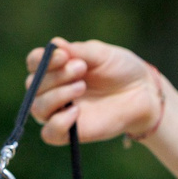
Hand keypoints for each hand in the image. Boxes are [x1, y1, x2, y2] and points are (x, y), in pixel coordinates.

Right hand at [23, 39, 165, 145]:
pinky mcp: (71, 133)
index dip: (42, 59)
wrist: (143, 92)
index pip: (34, 63)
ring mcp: (60, 112)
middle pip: (33, 85)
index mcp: (57, 68)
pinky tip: (76, 112)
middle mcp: (53, 90)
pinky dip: (58, 123)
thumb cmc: (121, 69)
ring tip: (82, 86)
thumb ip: (78, 51)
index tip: (64, 55)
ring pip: (38, 108)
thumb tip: (55, 44)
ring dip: (57, 96)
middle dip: (55, 75)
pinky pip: (49, 134)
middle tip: (81, 68)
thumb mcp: (101, 54)